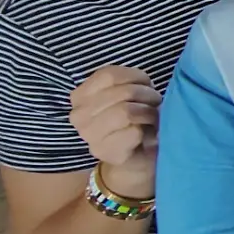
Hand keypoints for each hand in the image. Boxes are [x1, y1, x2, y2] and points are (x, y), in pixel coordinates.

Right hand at [69, 66, 160, 196]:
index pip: (109, 75)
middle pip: (122, 92)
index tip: (146, 84)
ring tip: (152, 116)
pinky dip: (147, 129)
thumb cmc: (133, 120)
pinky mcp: (105, 152)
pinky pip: (133, 131)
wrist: (135, 158)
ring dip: (148, 112)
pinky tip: (147, 132)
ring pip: (126, 111)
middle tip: (155, 102)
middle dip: (146, 95)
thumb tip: (143, 82)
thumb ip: (126, 82)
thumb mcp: (126, 93)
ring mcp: (89, 136)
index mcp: (79, 96)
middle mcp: (78, 115)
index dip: (135, 76)